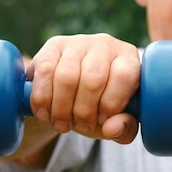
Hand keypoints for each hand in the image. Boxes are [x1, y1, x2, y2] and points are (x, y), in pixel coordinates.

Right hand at [27, 33, 141, 143]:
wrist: (74, 91)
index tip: (102, 122)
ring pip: (67, 77)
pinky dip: (42, 97)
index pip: (124, 76)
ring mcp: (79, 42)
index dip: (111, 104)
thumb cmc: (102, 105)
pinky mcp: (54, 45)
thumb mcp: (118, 120)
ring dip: (61, 109)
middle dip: (84, 112)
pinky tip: (44, 113)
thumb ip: (124, 129)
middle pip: (93, 79)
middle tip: (81, 127)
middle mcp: (106, 45)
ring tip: (62, 125)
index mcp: (129, 59)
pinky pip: (45, 71)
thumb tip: (111, 128)